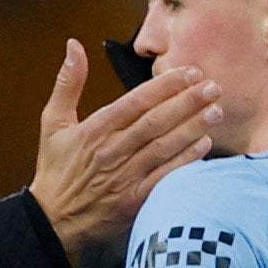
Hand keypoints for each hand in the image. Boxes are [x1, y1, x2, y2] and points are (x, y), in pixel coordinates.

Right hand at [28, 41, 220, 251]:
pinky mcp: (134, 201)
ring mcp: (125, 177)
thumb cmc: (55, 170)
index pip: (136, 101)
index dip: (166, 86)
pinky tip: (204, 146)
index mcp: (95, 129)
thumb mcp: (52, 123)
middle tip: (213, 87)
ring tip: (215, 111)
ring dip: (192, 128)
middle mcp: (112, 151)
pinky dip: (185, 161)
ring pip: (164, 147)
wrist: (52, 221)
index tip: (190, 73)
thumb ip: (67, 83)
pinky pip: (165, 177)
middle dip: (188, 102)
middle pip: (156, 121)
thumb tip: (74, 45)